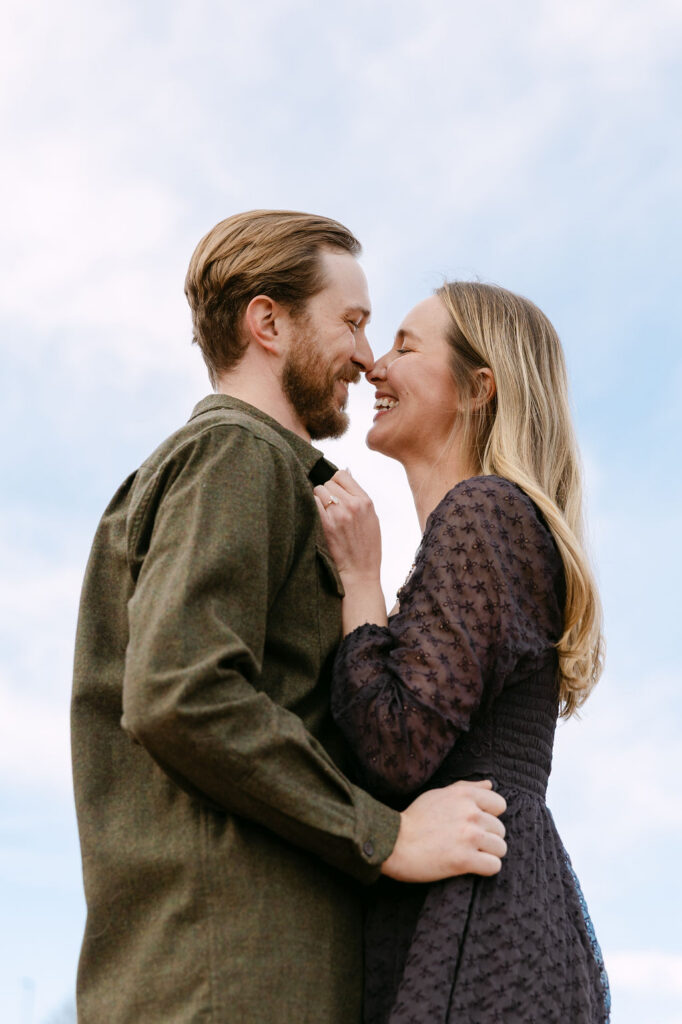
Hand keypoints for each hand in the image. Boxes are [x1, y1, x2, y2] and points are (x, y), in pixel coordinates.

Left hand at [313, 470, 381, 584]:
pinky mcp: (325, 524)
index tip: (335, 493)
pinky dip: (311, 508)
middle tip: (328, 507)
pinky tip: (317, 519)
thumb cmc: (366, 547)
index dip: (335, 482)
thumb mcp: (371, 518)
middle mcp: (352, 504)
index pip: (342, 474)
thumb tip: (345, 472)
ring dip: (317, 500)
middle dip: (326, 493)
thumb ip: (358, 496)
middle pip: (327, 483)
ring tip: (323, 514)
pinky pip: (311, 503)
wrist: (359, 571)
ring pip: (317, 491)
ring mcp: (338, 514)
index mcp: (365, 501)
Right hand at [381, 780, 506, 881]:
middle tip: (466, 842)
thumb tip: (490, 785)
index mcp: (465, 795)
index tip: (474, 823)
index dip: (489, 815)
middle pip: (500, 830)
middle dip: (487, 837)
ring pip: (500, 848)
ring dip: (488, 854)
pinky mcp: (465, 860)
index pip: (500, 805)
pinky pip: (494, 866)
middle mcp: (470, 814)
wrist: (394, 842)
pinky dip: (485, 868)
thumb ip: (467, 788)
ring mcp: (469, 837)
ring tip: (469, 854)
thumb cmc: (415, 818)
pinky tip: (470, 865)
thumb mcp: (439, 794)